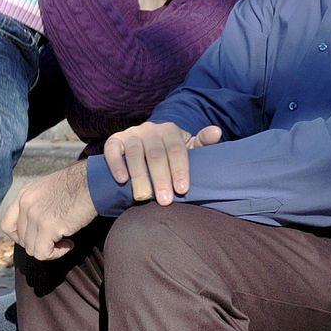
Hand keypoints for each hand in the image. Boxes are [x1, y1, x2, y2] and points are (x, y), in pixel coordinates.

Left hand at [1, 160, 97, 260]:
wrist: (96, 181)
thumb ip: (39, 205)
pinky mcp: (47, 226)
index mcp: (25, 194)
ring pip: (31, 249)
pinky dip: (56, 254)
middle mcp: (25, 204)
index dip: (21, 237)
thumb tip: (37, 228)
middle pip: (22, 240)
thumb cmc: (81, 184)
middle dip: (40, 243)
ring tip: (66, 242)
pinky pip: (42, 253)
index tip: (38, 238)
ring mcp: (34, 215)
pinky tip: (69, 244)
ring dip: (49, 250)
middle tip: (58, 240)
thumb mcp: (51, 190)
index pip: (8, 225)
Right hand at [103, 122, 222, 204]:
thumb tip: (217, 131)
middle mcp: (150, 129)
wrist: (143, 149)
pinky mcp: (114, 140)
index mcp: (171, 130)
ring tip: (144, 197)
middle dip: (161, 178)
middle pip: (156, 154)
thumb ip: (202, 143)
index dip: (179, 169)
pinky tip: (122, 180)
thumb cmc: (171, 154)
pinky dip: (116, 164)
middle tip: (165, 201)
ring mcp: (132, 134)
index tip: (182, 190)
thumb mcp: (188, 148)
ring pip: (135, 154)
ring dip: (140, 176)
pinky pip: (112, 150)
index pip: (176, 149)